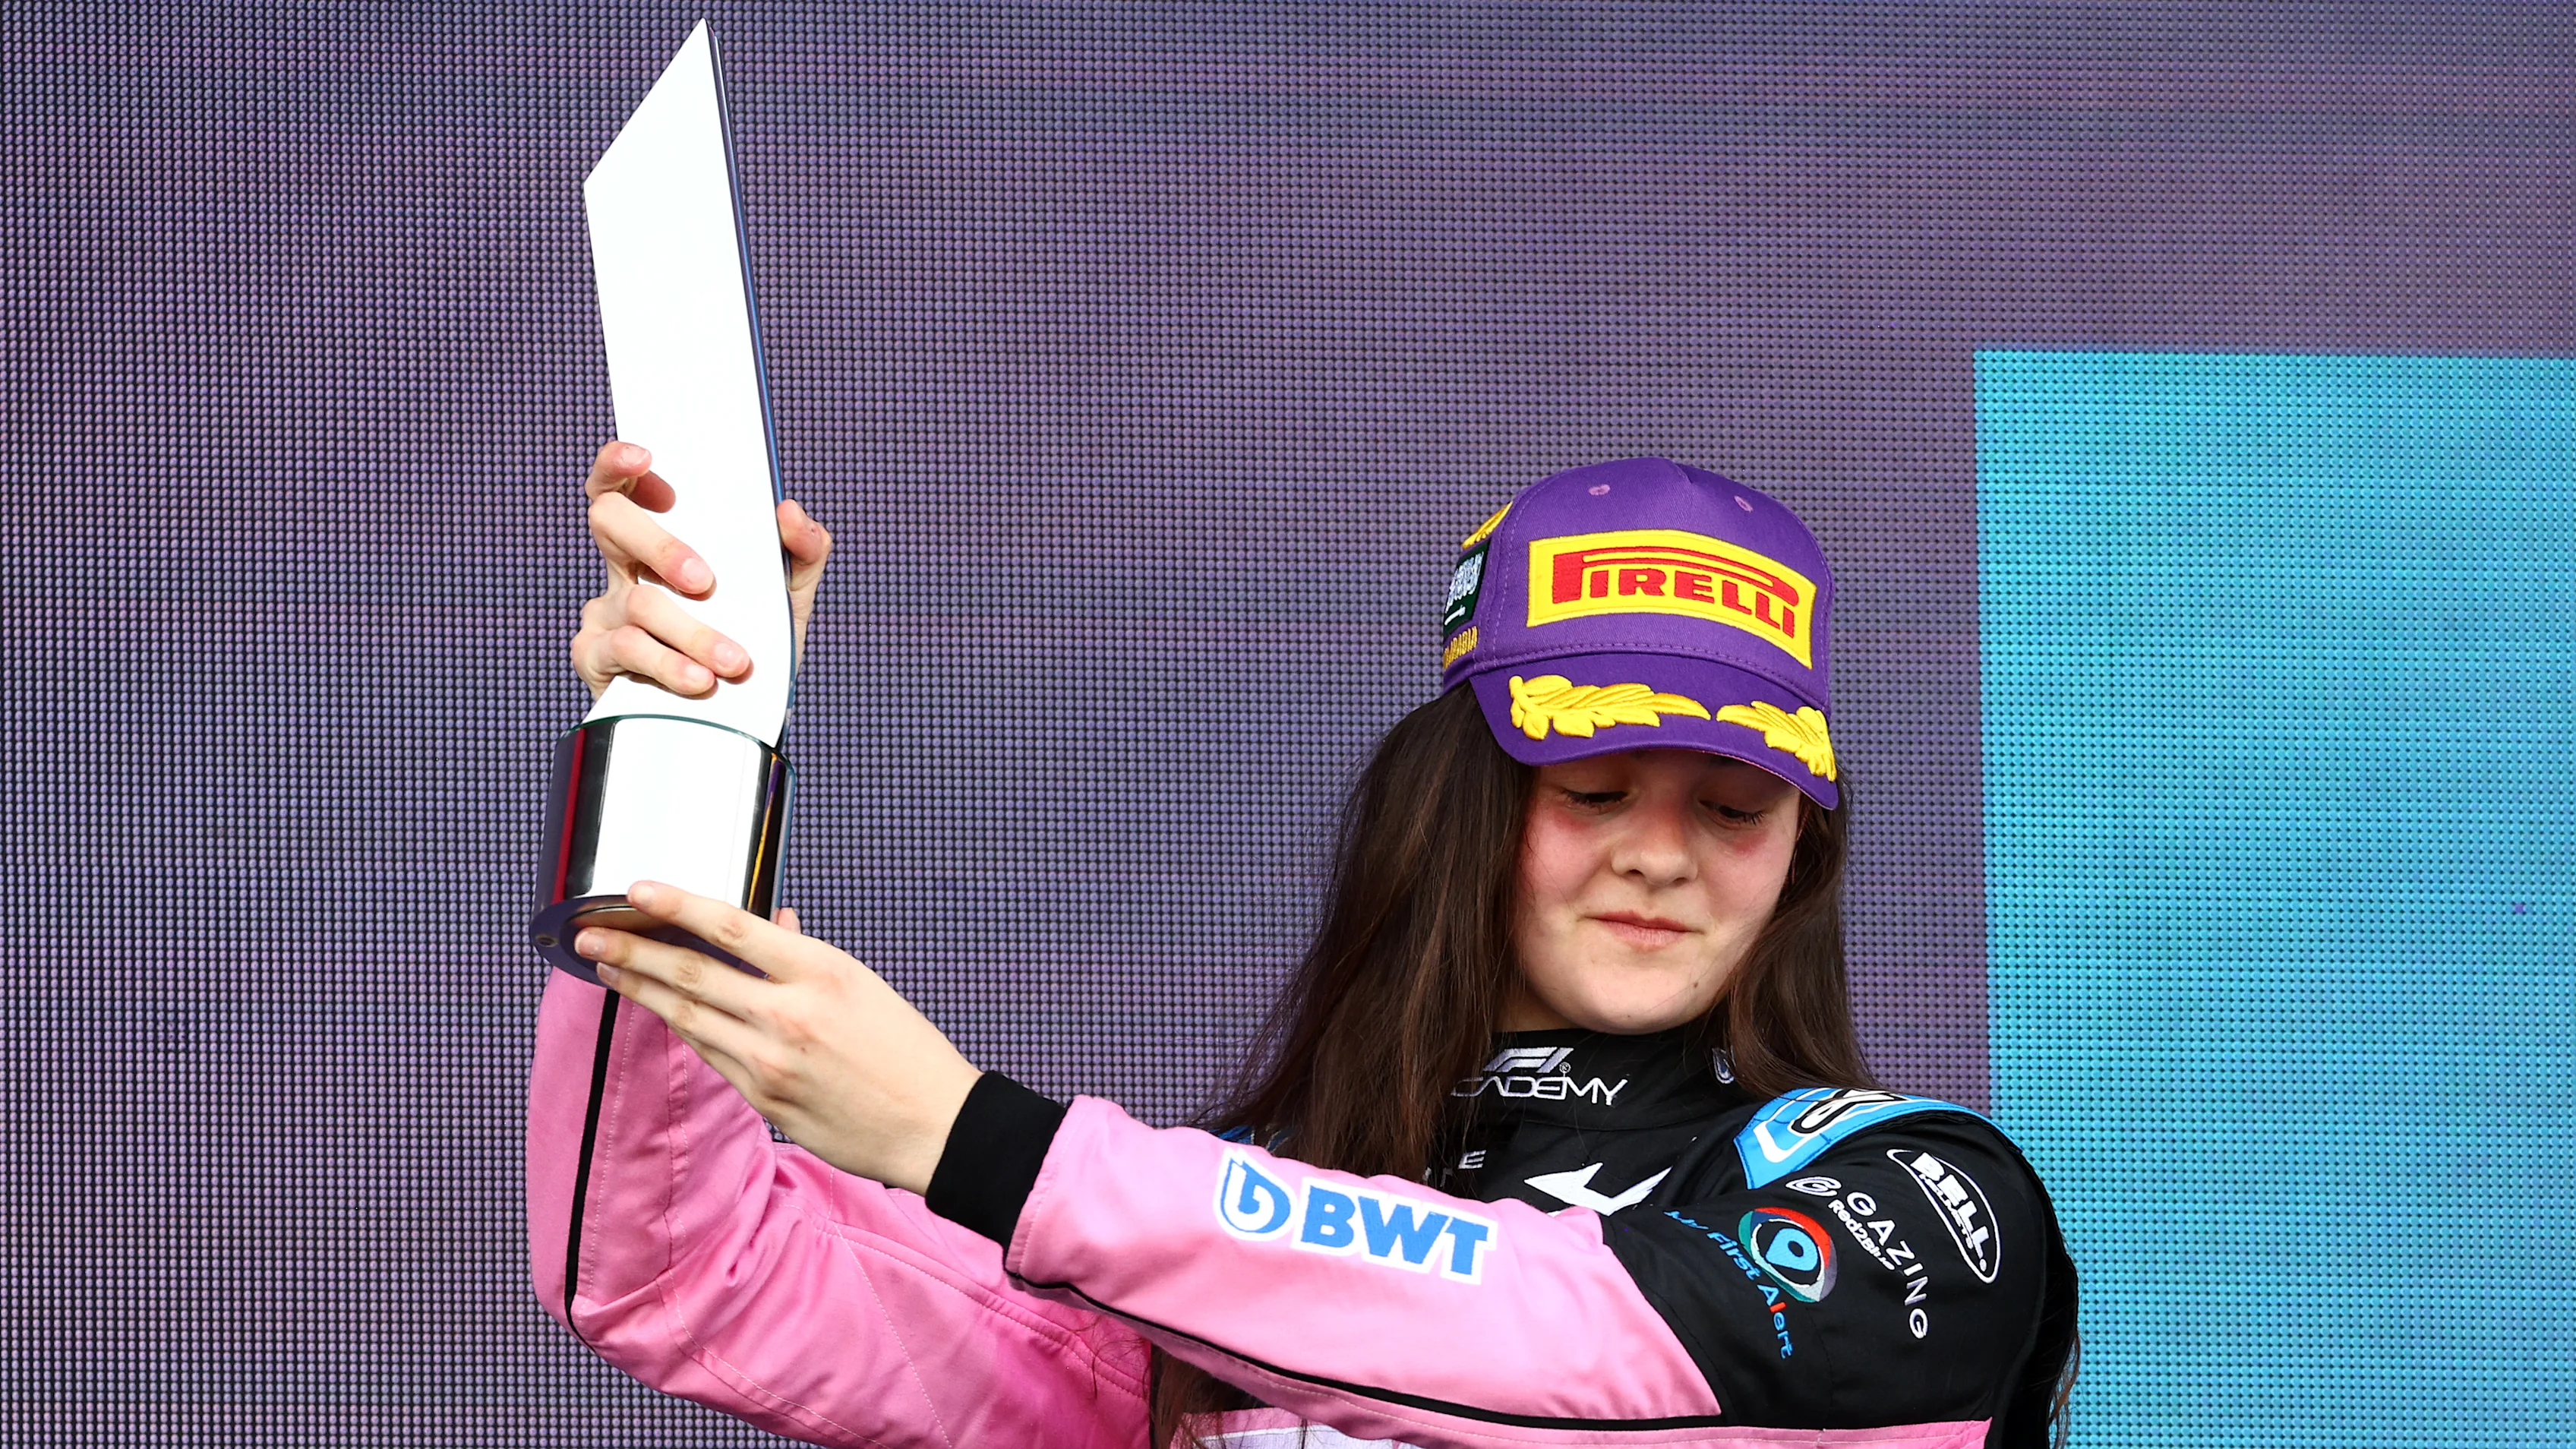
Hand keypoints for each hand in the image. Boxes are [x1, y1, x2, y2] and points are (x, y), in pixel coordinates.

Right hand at [570, 441, 834, 700]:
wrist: (741, 722)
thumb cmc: (754, 646)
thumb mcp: (789, 598)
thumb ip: (803, 551)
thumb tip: (789, 510)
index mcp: (660, 544)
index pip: (624, 487)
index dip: (619, 463)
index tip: (646, 457)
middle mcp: (624, 569)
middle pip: (611, 521)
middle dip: (661, 546)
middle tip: (705, 580)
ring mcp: (606, 613)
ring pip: (638, 601)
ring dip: (692, 631)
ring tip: (733, 660)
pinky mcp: (596, 657)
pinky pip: (628, 650)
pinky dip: (671, 664)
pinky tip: (700, 681)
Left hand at [574, 882, 981, 1194]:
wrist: (934, 1125)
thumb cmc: (905, 1049)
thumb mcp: (863, 985)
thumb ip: (806, 954)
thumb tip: (770, 922)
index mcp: (822, 971)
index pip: (732, 926)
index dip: (677, 904)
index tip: (636, 889)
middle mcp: (790, 1012)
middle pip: (692, 972)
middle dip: (633, 950)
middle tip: (588, 934)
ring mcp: (771, 1059)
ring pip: (688, 1015)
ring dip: (642, 989)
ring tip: (608, 968)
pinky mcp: (763, 1097)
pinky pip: (709, 1053)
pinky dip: (681, 1026)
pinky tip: (659, 1010)